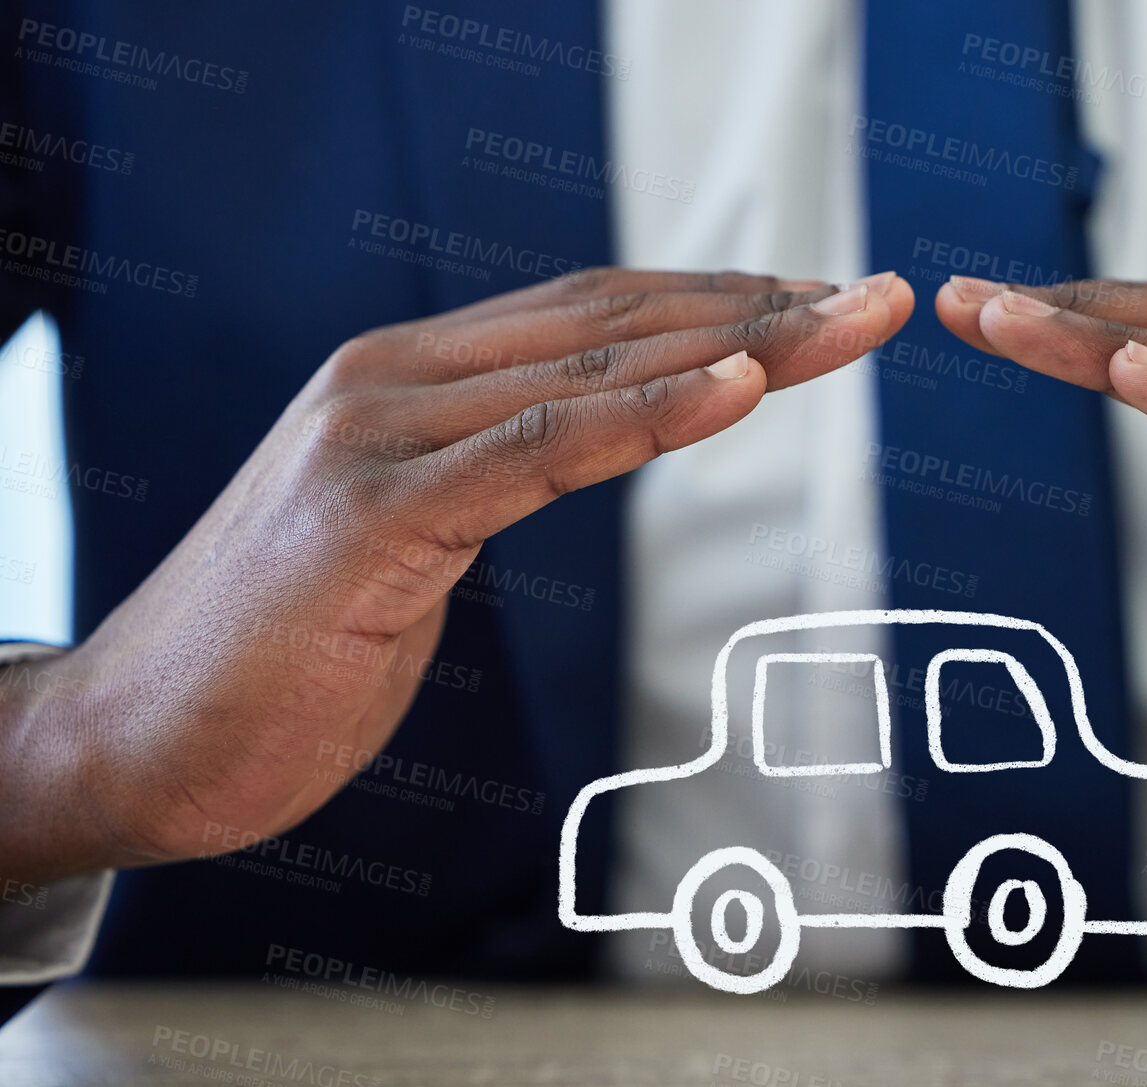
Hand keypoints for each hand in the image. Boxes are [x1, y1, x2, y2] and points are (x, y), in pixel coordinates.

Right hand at [0, 269, 912, 880]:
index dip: (721, 302)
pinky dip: (647, 413)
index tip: (825, 305)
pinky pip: (540, 450)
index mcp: (411, 378)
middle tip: (882, 299)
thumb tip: (577, 446)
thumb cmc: (282, 650)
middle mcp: (396, 379)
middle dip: (764, 308)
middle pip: (619, 323)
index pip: (598, 314)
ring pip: (595, 369)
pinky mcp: (372, 514)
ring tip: (850, 323)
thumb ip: (485, 473)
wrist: (137, 740)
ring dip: (740, 344)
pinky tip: (739, 386)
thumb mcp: (406, 540)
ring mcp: (379, 436)